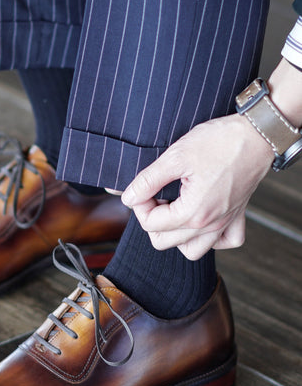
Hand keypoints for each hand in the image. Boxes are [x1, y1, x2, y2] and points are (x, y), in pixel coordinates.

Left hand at [120, 115, 273, 259]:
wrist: (257, 134)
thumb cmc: (219, 141)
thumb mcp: (176, 156)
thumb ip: (148, 180)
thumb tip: (128, 197)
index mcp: (193, 213)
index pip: (150, 225)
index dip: (139, 204)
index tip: (144, 186)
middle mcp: (210, 225)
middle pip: (164, 242)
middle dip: (153, 219)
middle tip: (157, 194)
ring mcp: (225, 223)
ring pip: (192, 251)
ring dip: (176, 235)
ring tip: (175, 207)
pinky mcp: (238, 216)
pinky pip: (225, 242)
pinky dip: (211, 238)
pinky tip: (202, 217)